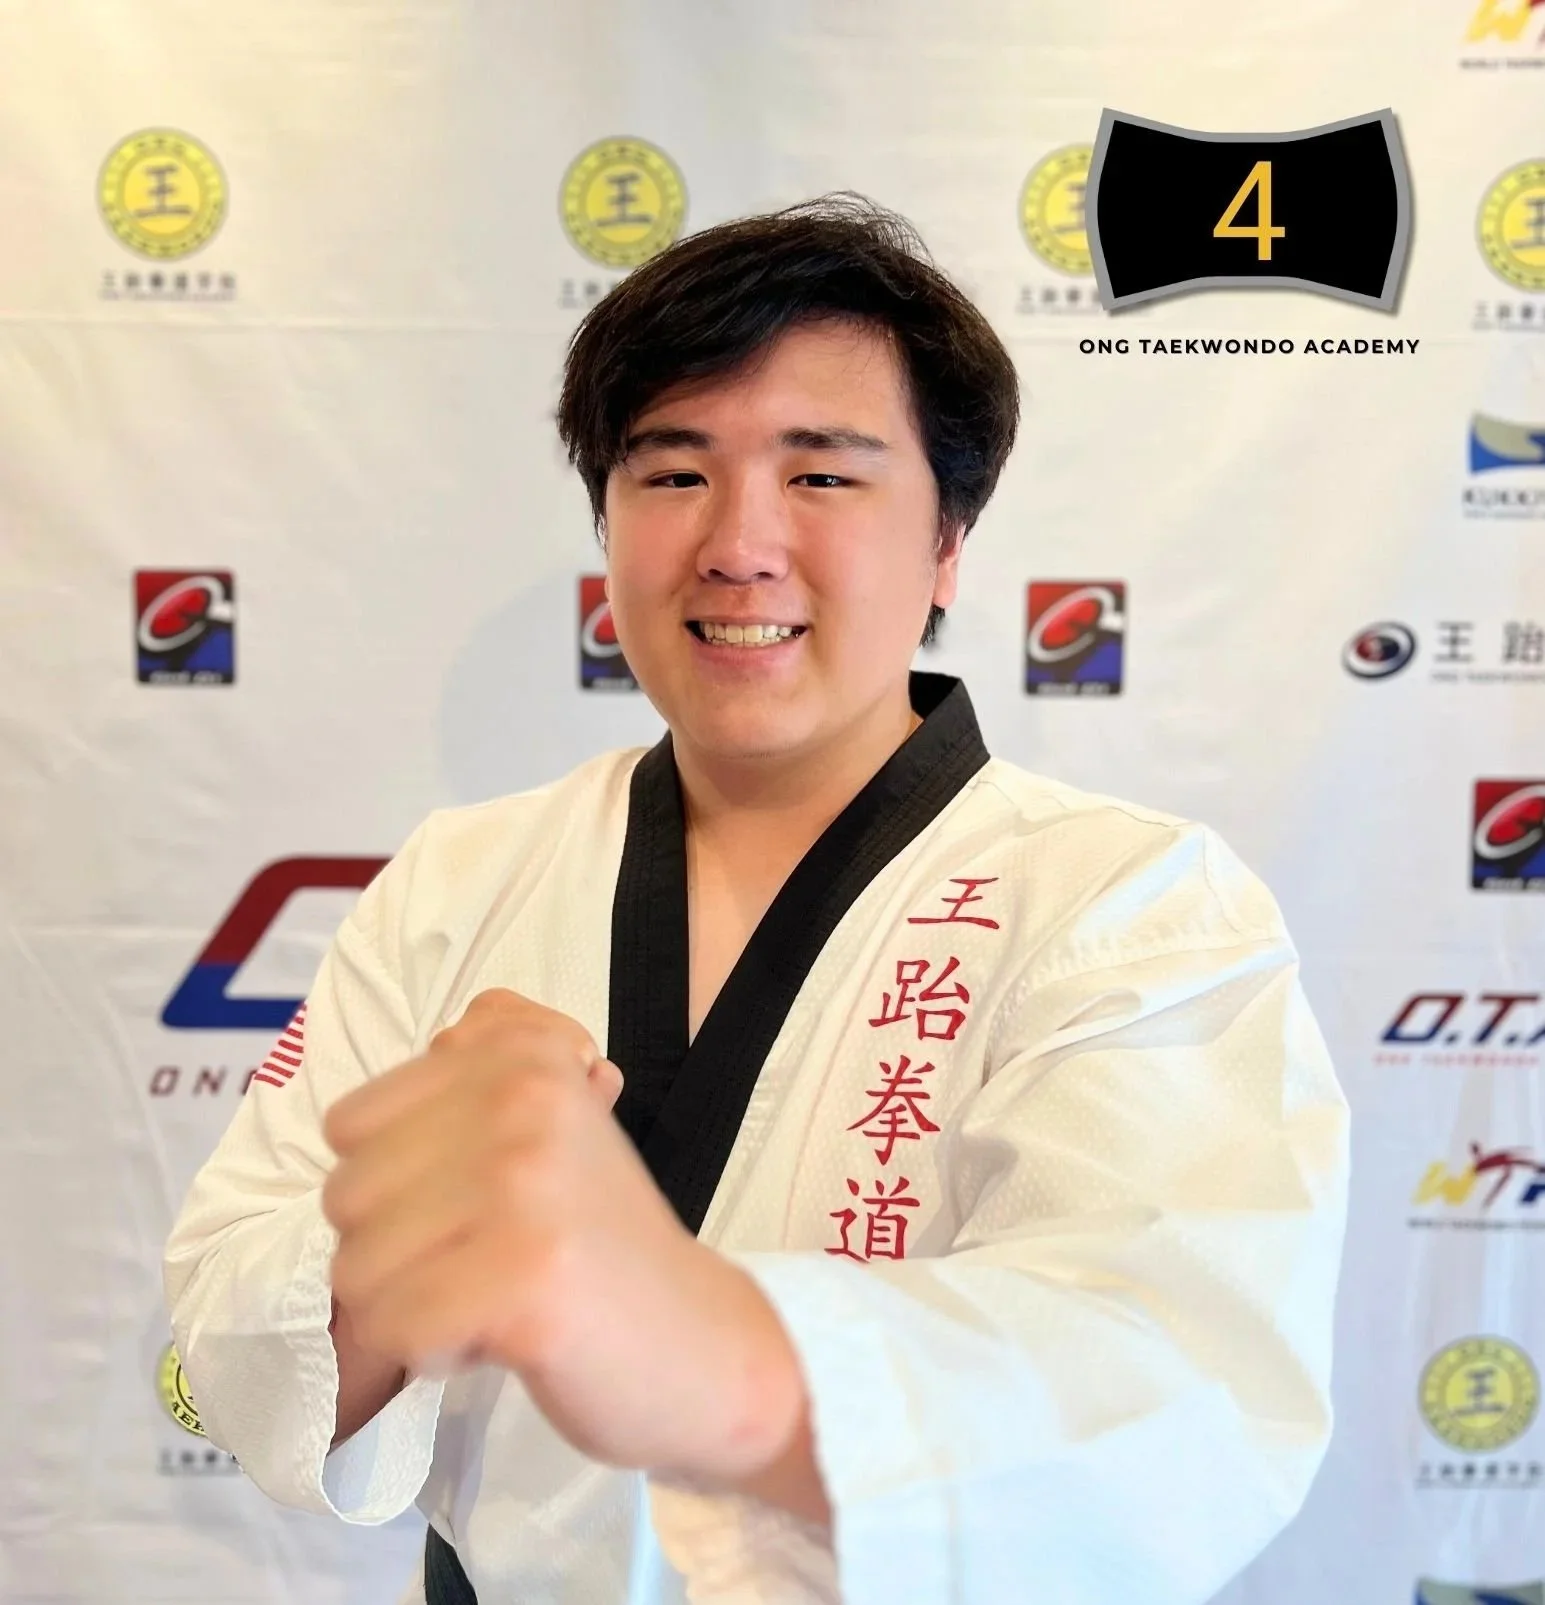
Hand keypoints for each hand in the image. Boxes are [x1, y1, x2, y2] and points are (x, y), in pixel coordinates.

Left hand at [320, 988, 806, 1484]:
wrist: (700, 1342)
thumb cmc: (605, 1238)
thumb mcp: (559, 1116)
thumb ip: (493, 1057)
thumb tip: (443, 1036)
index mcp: (521, 1055)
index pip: (349, 1124)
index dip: (393, 1184)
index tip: (471, 1204)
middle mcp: (520, 1102)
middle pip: (344, 1198)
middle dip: (396, 1253)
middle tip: (486, 1260)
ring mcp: (522, 1186)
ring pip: (356, 1270)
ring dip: (413, 1308)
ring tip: (495, 1297)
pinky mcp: (523, 1277)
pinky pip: (392, 1329)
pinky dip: (433, 1355)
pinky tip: (499, 1340)